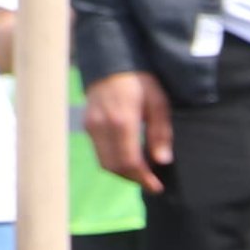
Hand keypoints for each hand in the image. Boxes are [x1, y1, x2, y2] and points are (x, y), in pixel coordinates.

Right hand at [84, 69, 172, 193]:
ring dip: (123, 173)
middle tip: (151, 183)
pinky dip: (114, 162)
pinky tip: (129, 160)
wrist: (111, 62)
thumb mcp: (158, 103)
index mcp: (122, 121)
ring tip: (142, 174)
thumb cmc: (140, 82)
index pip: (130, 161)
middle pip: (114, 166)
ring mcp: (91, 126)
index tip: (156, 187)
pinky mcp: (87, 126)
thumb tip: (162, 161)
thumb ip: (160, 133)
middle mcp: (102, 127)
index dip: (143, 178)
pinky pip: (99, 152)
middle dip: (133, 179)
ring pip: (104, 162)